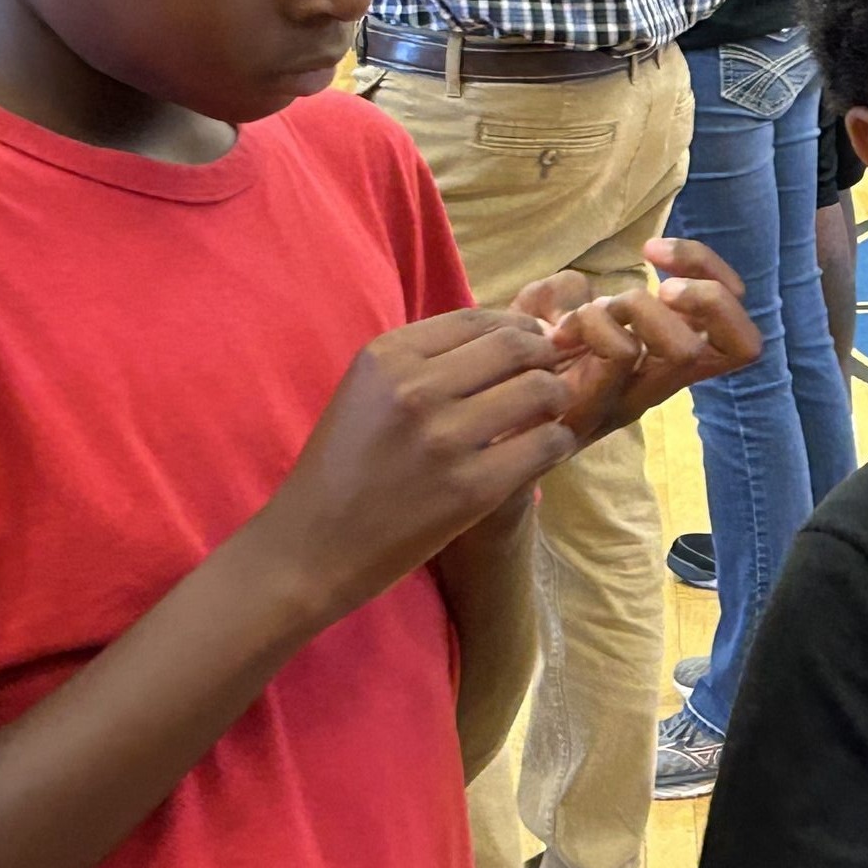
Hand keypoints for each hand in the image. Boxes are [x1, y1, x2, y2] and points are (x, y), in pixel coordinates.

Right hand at [255, 310, 579, 622]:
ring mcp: (446, 438)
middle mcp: (416, 388)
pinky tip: (545, 448)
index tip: (533, 341)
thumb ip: (427, 360)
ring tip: (549, 412)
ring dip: (557, 397)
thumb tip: (507, 332)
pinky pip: (546, 444)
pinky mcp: (473, 488)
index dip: (518, 325)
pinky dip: (557, 441)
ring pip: (540, 390)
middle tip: (553, 371)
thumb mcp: (368, 391)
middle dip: (546, 354)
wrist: (310, 549)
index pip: (477, 318)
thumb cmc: (344, 467)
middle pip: (517, 346)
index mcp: (386, 356)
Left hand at [511, 238, 760, 447]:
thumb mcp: (541, 317)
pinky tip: (558, 331)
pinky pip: (622, 355)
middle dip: (703, 290)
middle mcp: (663, 382)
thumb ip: (563, 295)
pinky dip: (595, 323)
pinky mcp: (596, 412)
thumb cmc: (510, 369)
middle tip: (656, 283)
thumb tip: (580, 293)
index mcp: (662, 357)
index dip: (715, 277)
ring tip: (594, 312)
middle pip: (746, 343)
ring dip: (640, 307)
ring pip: (683, 349)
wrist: (471, 440)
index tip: (657, 255)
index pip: (738, 326)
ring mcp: (633, 400)